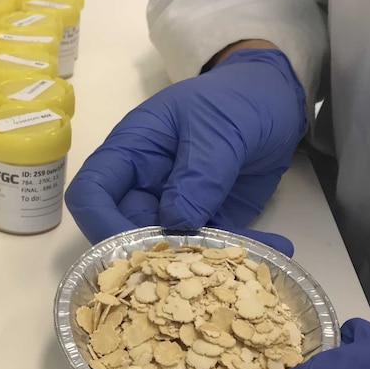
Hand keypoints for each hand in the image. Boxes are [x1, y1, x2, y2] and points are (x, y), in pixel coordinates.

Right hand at [64, 48, 305, 244]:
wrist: (277, 97)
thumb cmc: (236, 99)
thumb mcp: (220, 127)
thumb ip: (200, 173)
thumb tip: (177, 220)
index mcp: (131, 151)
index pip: (92, 191)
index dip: (100, 222)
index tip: (131, 251)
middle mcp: (144, 185)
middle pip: (125, 231)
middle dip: (152, 256)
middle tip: (193, 271)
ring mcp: (175, 207)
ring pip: (170, 248)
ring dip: (203, 262)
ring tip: (245, 265)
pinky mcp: (208, 221)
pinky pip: (213, 246)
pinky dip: (240, 252)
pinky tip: (276, 248)